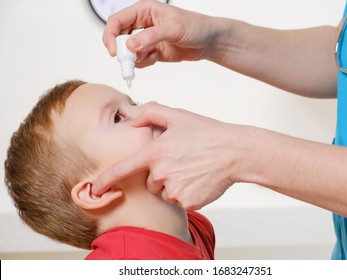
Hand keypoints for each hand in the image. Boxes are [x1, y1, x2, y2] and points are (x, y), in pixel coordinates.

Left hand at [92, 102, 242, 209]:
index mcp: (155, 153)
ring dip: (173, 185)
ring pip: (165, 193)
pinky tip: (199, 180)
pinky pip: (180, 201)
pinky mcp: (188, 202)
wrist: (234, 152)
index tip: (95, 189)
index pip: (122, 169)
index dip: (106, 180)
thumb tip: (131, 118)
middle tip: (181, 162)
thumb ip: (151, 112)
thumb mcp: (178, 116)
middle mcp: (161, 174)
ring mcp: (175, 190)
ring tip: (191, 170)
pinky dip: (186, 193)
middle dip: (160, 175)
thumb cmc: (206, 133)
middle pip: (150, 182)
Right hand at [102, 0, 221, 67]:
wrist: (210, 41)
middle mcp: (143, 24)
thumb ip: (150, 37)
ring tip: (147, 59)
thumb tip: (130, 45)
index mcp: (144, 10)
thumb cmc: (196, 26)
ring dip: (133, 59)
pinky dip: (143, 63)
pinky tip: (155, 60)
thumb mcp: (172, 28)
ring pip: (130, 51)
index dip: (110, 36)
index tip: (114, 51)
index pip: (117, 21)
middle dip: (121, 50)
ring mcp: (148, 39)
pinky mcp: (154, 52)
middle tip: (126, 62)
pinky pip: (141, 60)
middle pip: (119, 37)